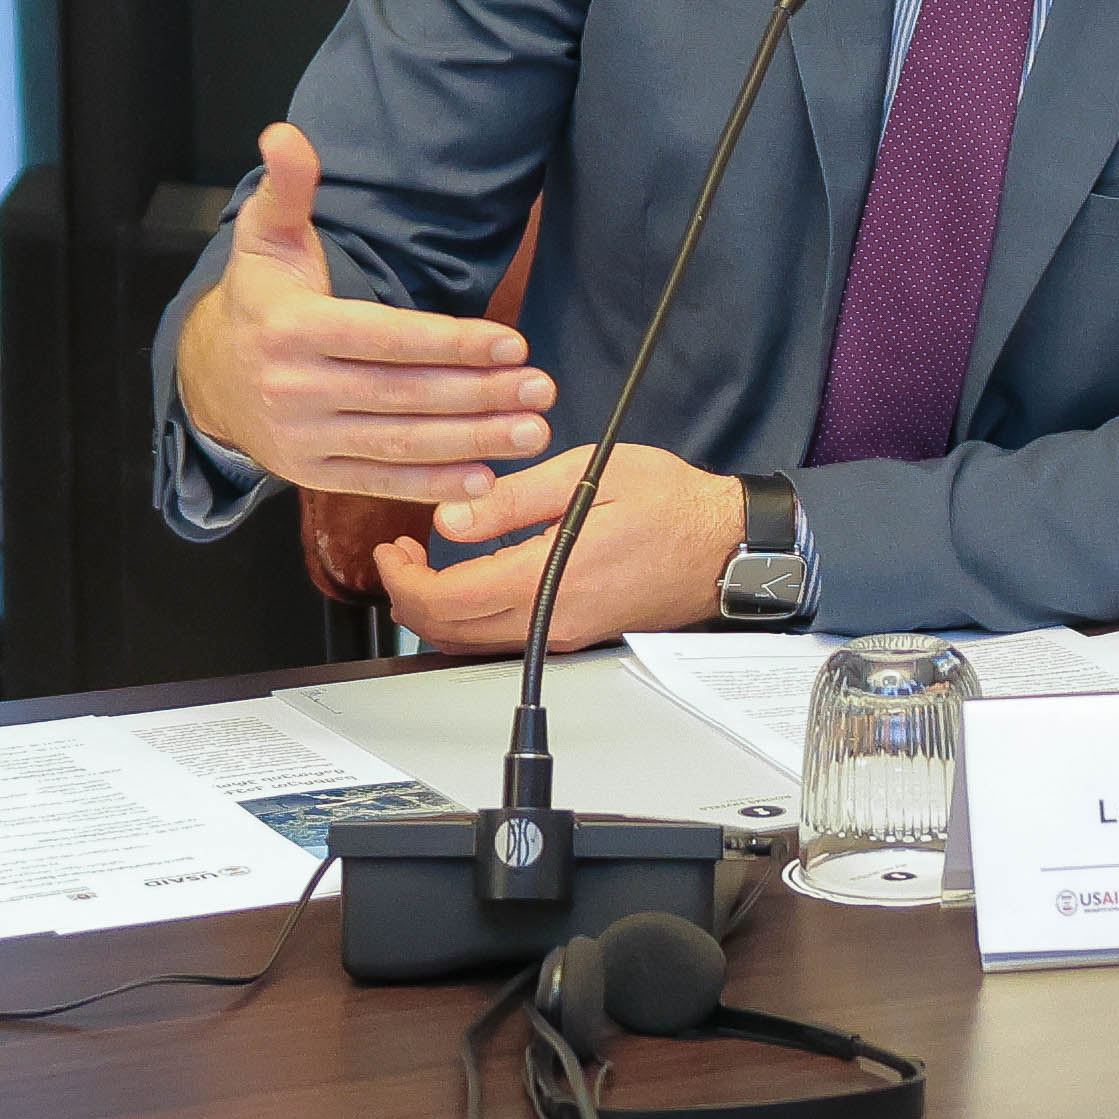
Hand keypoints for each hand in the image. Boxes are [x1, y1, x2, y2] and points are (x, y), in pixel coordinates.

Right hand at [172, 121, 551, 500]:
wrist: (211, 377)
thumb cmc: (260, 299)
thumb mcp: (265, 239)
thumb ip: (287, 189)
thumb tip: (286, 135)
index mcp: (292, 329)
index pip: (385, 338)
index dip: (451, 342)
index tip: (514, 342)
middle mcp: (295, 389)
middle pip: (403, 395)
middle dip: (480, 394)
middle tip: (543, 387)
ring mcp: (303, 439)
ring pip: (400, 443)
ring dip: (473, 442)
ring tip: (532, 432)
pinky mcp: (313, 475)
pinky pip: (381, 481)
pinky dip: (434, 485)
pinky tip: (485, 479)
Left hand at [382, 445, 745, 659]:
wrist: (725, 546)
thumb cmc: (671, 504)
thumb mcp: (587, 474)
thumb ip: (513, 499)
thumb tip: (452, 517)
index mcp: (548, 577)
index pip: (446, 600)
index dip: (403, 579)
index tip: (393, 549)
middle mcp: (552, 619)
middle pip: (448, 632)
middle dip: (408, 596)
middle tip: (400, 555)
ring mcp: (564, 633)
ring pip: (471, 643)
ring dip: (437, 610)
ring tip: (429, 564)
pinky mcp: (575, 634)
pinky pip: (503, 639)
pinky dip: (470, 617)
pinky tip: (474, 577)